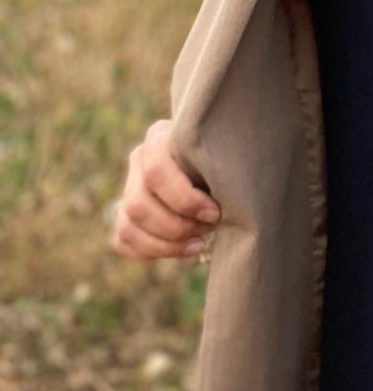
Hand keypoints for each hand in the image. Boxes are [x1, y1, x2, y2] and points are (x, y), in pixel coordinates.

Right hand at [109, 119, 220, 259]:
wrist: (221, 163)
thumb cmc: (229, 158)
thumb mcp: (226, 155)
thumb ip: (221, 167)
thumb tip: (223, 199)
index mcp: (158, 138)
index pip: (156, 172)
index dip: (184, 199)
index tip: (214, 213)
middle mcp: (138, 160)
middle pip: (139, 205)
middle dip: (177, 227)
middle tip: (209, 228)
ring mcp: (129, 186)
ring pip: (129, 227)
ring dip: (166, 244)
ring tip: (199, 243)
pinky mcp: (126, 213)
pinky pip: (124, 241)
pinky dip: (152, 251)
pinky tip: (184, 249)